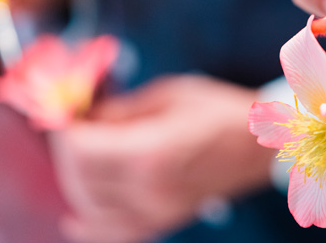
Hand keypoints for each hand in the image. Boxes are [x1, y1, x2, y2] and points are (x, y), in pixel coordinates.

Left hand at [48, 75, 274, 242]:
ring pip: (89, 207)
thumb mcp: (168, 96)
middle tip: (73, 127)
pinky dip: (89, 227)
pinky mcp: (164, 220)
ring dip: (74, 180)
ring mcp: (157, 211)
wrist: (259, 144)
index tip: (68, 112)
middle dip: (66, 151)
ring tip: (81, 155)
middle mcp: (149, 190)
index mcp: (151, 152)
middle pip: (78, 178)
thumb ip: (119, 110)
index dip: (66, 128)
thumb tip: (82, 117)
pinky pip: (114, 233)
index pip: (80, 148)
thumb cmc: (220, 112)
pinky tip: (75, 220)